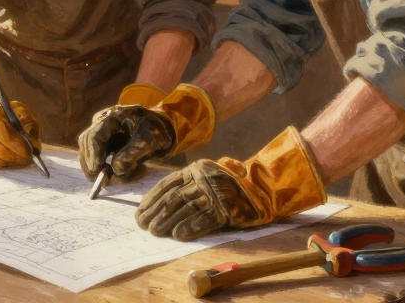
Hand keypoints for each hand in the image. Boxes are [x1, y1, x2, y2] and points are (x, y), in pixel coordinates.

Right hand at [0, 66, 41, 167]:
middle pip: (1, 151)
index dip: (21, 149)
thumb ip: (29, 124)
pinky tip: (8, 162)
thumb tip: (35, 147)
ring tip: (20, 163)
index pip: (9, 137)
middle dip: (17, 159)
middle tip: (28, 162)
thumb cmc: (2, 110)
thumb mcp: (18, 109)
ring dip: (9, 164)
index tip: (31, 155)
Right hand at [78, 83, 217, 180]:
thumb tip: (115, 170)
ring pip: (89, 152)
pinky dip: (107, 169)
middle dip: (93, 164)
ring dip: (100, 168)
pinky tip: (124, 174)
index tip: (98, 170)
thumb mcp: (149, 141)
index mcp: (113, 116)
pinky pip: (97, 158)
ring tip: (122, 177)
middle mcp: (102, 122)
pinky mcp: (103, 142)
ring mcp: (101, 132)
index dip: (94, 154)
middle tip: (104, 181)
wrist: (161, 128)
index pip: (95, 135)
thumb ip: (133, 153)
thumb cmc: (156, 130)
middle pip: (87, 143)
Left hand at [135, 159, 261, 240]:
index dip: (152, 199)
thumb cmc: (230, 185)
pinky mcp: (227, 209)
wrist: (263, 187)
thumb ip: (189, 184)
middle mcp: (204, 179)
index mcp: (197, 169)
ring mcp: (216, 193)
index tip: (141, 212)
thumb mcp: (207, 176)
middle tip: (144, 226)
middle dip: (156, 213)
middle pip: (174, 197)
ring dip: (168, 222)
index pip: (168, 184)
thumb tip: (160, 204)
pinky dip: (191, 227)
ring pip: (186, 209)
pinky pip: (206, 219)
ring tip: (156, 232)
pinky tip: (179, 235)